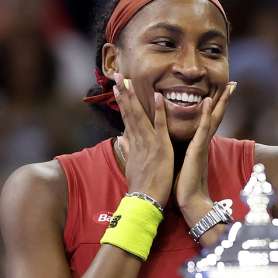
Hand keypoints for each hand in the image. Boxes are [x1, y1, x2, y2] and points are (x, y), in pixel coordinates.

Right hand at [113, 73, 173, 206]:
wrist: (146, 201)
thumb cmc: (142, 186)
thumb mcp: (133, 166)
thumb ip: (128, 149)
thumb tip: (120, 138)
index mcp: (134, 144)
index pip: (126, 118)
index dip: (122, 102)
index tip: (118, 88)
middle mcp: (139, 140)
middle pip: (128, 113)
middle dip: (122, 94)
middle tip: (116, 76)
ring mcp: (149, 143)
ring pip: (139, 115)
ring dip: (133, 97)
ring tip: (128, 80)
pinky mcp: (161, 147)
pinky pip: (159, 126)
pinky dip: (158, 110)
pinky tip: (157, 96)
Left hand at [175, 82, 235, 226]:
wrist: (191, 202)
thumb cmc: (185, 186)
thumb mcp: (181, 164)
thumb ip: (182, 153)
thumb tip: (177, 145)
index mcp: (198, 146)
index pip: (208, 122)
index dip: (214, 107)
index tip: (220, 93)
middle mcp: (203, 144)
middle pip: (215, 117)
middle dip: (223, 101)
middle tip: (232, 84)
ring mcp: (202, 146)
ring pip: (212, 120)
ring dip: (220, 103)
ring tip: (227, 88)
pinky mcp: (197, 151)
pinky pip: (203, 130)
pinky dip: (207, 116)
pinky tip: (209, 102)